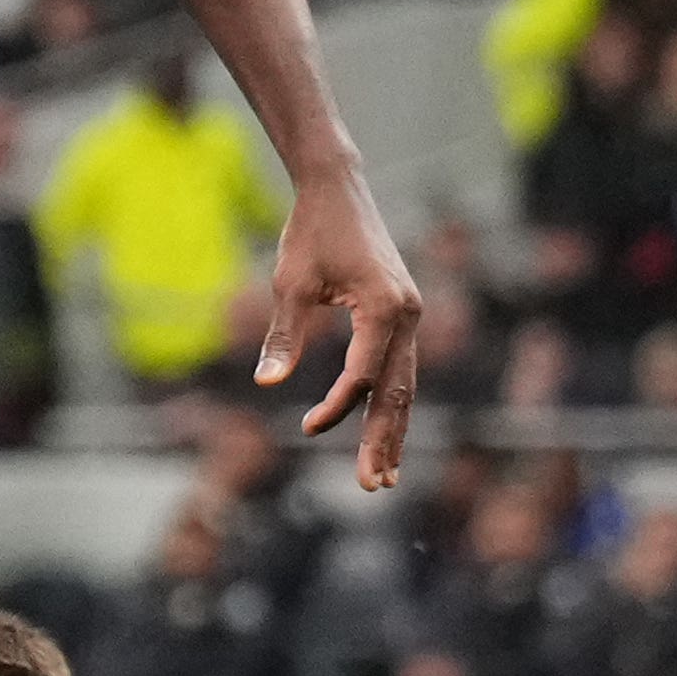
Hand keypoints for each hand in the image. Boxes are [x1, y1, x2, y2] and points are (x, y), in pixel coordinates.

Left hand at [257, 163, 421, 491]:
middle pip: (397, 391)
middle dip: (385, 441)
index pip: (364, 375)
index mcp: (383, 307)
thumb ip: (283, 336)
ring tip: (385, 476)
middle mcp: (407, 315)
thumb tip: (266, 383)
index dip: (337, 407)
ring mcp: (410, 316)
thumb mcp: (289, 283)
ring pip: (405, 385)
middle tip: (373, 486)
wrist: (338, 189)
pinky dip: (392, 402)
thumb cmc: (311, 232)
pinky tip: (383, 432)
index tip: (307, 428)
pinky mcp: (402, 315)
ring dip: (393, 430)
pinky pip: (400, 369)